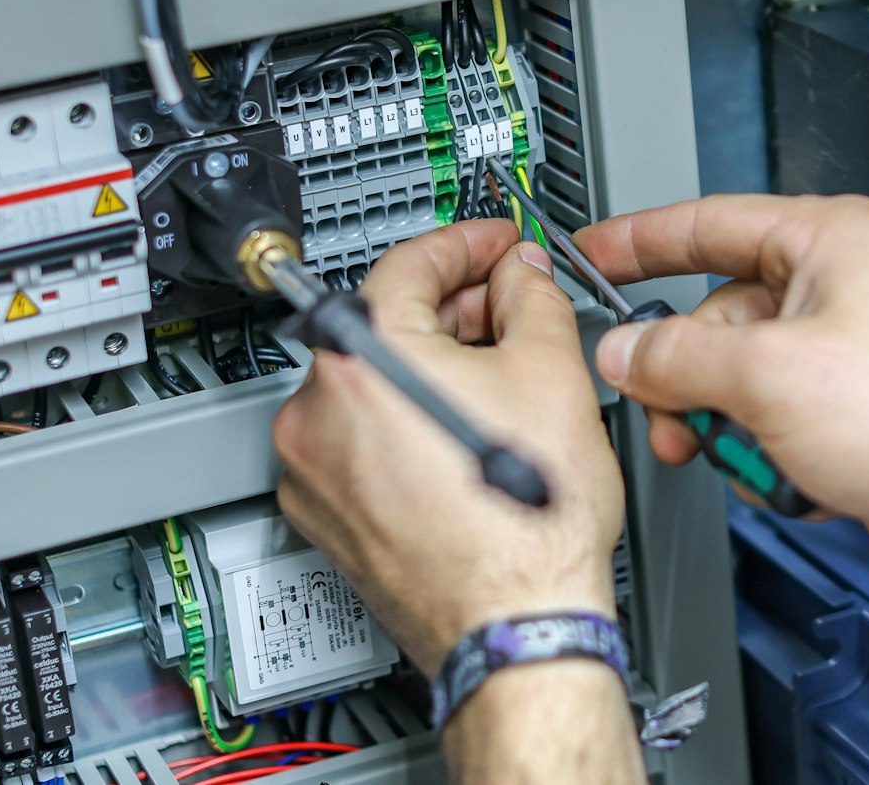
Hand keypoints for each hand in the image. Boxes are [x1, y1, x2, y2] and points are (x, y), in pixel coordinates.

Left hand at [272, 220, 624, 674]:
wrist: (517, 625)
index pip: (411, 262)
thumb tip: (522, 275)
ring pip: (372, 387)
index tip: (495, 243)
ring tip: (501, 382)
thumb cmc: (529, 525)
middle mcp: (316, 410)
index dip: (468, 242)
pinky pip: (363, 444)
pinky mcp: (325, 516)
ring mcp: (314, 469)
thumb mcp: (554, 372)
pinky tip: (466, 438)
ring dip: (432, 370)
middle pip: (385, 323)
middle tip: (513, 308)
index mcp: (361, 354)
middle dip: (457, 310)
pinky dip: (408, 427)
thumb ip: (534, 297)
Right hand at [576, 195, 868, 587]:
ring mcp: (853, 349)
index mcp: (832, 240)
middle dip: (688, 374)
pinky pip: (777, 419)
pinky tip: (793, 476)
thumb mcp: (769, 376)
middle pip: (719, 315)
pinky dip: (769, 451)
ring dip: (727, 424)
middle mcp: (846, 284)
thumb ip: (678, 357)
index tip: (593, 254)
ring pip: (743, 377)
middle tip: (666, 409)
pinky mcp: (859, 409)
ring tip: (741, 454)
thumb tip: (627, 351)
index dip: (640, 240)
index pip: (710, 222)